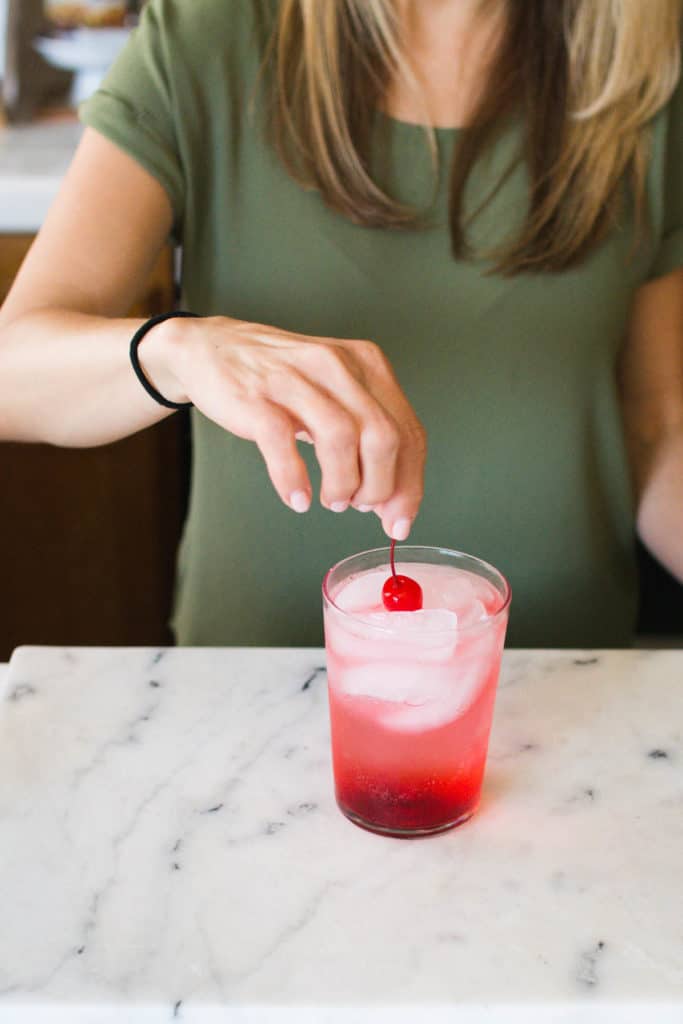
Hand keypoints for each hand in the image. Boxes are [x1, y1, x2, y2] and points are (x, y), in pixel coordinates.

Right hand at [142, 315, 425, 538]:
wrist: (210, 348)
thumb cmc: (280, 380)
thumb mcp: (334, 395)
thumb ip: (365, 438)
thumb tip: (390, 501)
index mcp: (367, 365)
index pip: (408, 432)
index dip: (409, 485)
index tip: (399, 521)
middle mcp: (337, 365)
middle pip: (383, 437)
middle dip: (380, 487)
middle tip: (360, 507)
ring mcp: (295, 379)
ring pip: (342, 438)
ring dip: (344, 484)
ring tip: (333, 501)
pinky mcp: (257, 397)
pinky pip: (283, 442)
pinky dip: (294, 478)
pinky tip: (298, 497)